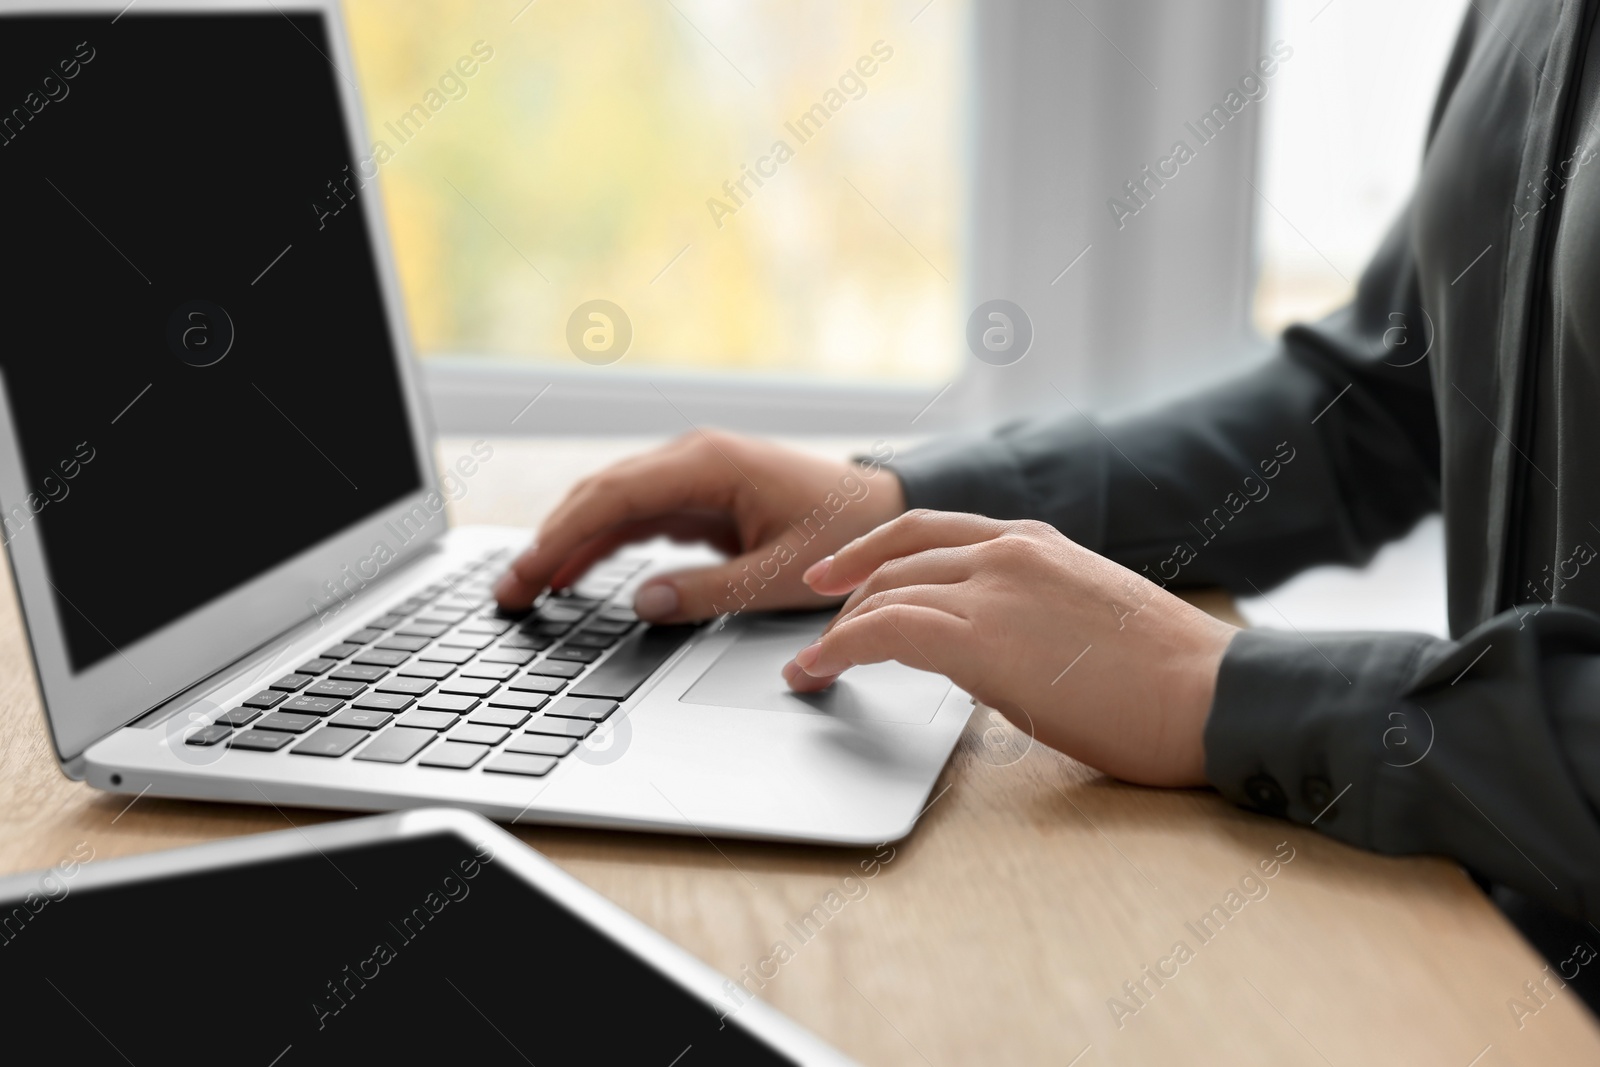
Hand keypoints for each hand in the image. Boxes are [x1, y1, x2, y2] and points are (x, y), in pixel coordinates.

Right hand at [492, 431, 905, 621]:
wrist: (885, 513)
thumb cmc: (844, 535)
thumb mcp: (779, 575)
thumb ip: (709, 590)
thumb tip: (643, 601)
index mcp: (710, 464)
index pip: (615, 495)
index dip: (562, 533)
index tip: (529, 570)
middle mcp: (693, 459)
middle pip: (601, 495)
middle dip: (550, 540)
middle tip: (509, 589)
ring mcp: (693, 476)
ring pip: (611, 506)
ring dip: (567, 543)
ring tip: (527, 588)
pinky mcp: (699, 498)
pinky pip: (636, 519)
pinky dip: (600, 544)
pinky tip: (571, 574)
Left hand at [782, 511, 1237, 785]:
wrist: (1214, 696)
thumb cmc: (1167, 679)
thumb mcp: (1083, 623)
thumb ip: (1021, 622)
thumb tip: (972, 655)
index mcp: (1036, 542)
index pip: (929, 533)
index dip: (870, 555)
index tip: (835, 578)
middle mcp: (1009, 551)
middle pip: (895, 560)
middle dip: (845, 597)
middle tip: (816, 631)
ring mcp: (995, 587)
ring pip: (885, 592)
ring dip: (837, 632)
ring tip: (809, 666)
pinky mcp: (984, 637)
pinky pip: (887, 630)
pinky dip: (839, 649)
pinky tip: (816, 672)